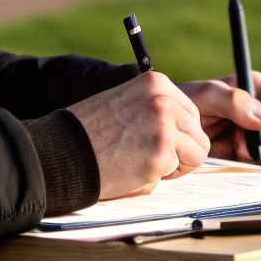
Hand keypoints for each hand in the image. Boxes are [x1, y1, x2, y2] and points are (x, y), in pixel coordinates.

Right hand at [68, 71, 208, 199]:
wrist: (61, 153)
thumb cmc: (89, 134)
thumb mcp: (125, 103)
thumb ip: (154, 108)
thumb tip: (185, 128)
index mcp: (156, 82)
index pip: (191, 113)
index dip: (176, 135)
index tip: (150, 141)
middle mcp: (164, 98)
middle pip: (199, 133)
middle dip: (180, 152)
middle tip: (147, 157)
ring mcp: (164, 124)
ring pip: (197, 153)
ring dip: (174, 165)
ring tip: (142, 163)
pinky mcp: (161, 152)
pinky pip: (177, 171)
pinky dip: (159, 177)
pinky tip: (133, 170)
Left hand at [179, 71, 260, 163]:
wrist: (169, 128)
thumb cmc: (182, 103)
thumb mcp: (204, 96)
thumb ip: (232, 101)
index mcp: (256, 88)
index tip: (256, 127)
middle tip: (237, 137)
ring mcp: (256, 131)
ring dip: (254, 148)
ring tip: (227, 142)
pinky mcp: (248, 151)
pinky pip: (260, 160)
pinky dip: (245, 159)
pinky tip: (226, 152)